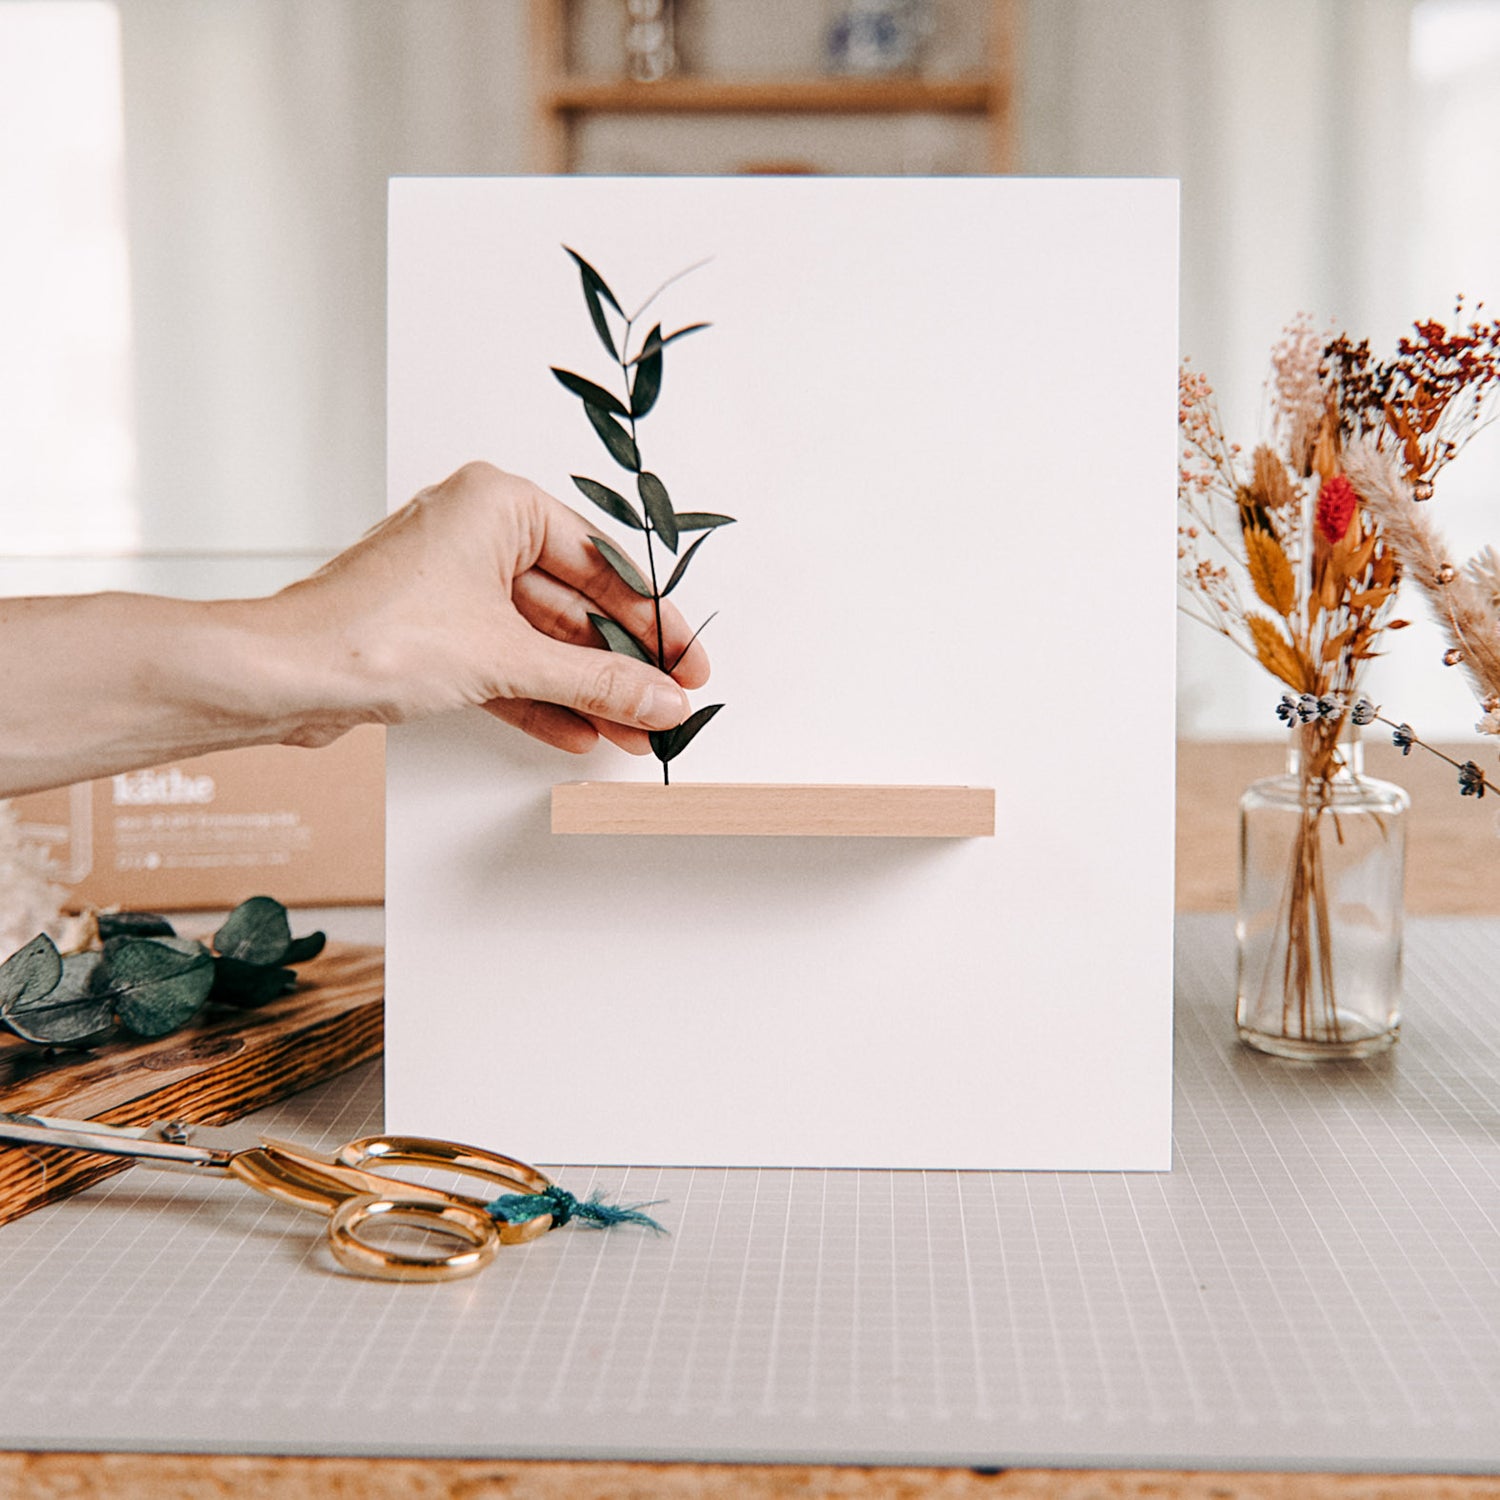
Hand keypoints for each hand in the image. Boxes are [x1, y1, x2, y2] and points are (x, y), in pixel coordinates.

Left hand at [279, 462, 710, 755]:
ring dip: (586, 691)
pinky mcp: (432, 633)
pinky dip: (541, 698)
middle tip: (666, 707)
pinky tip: (582, 732)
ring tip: (633, 733)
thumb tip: (660, 699)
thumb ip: (596, 681)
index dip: (652, 621)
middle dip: (619, 666)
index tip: (686, 663)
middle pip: (574, 605)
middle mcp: (474, 535)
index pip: (600, 565)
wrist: (280, 678)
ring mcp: (451, 586)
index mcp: (497, 504)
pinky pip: (504, 664)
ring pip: (540, 640)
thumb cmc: (370, 632)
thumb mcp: (507, 657)